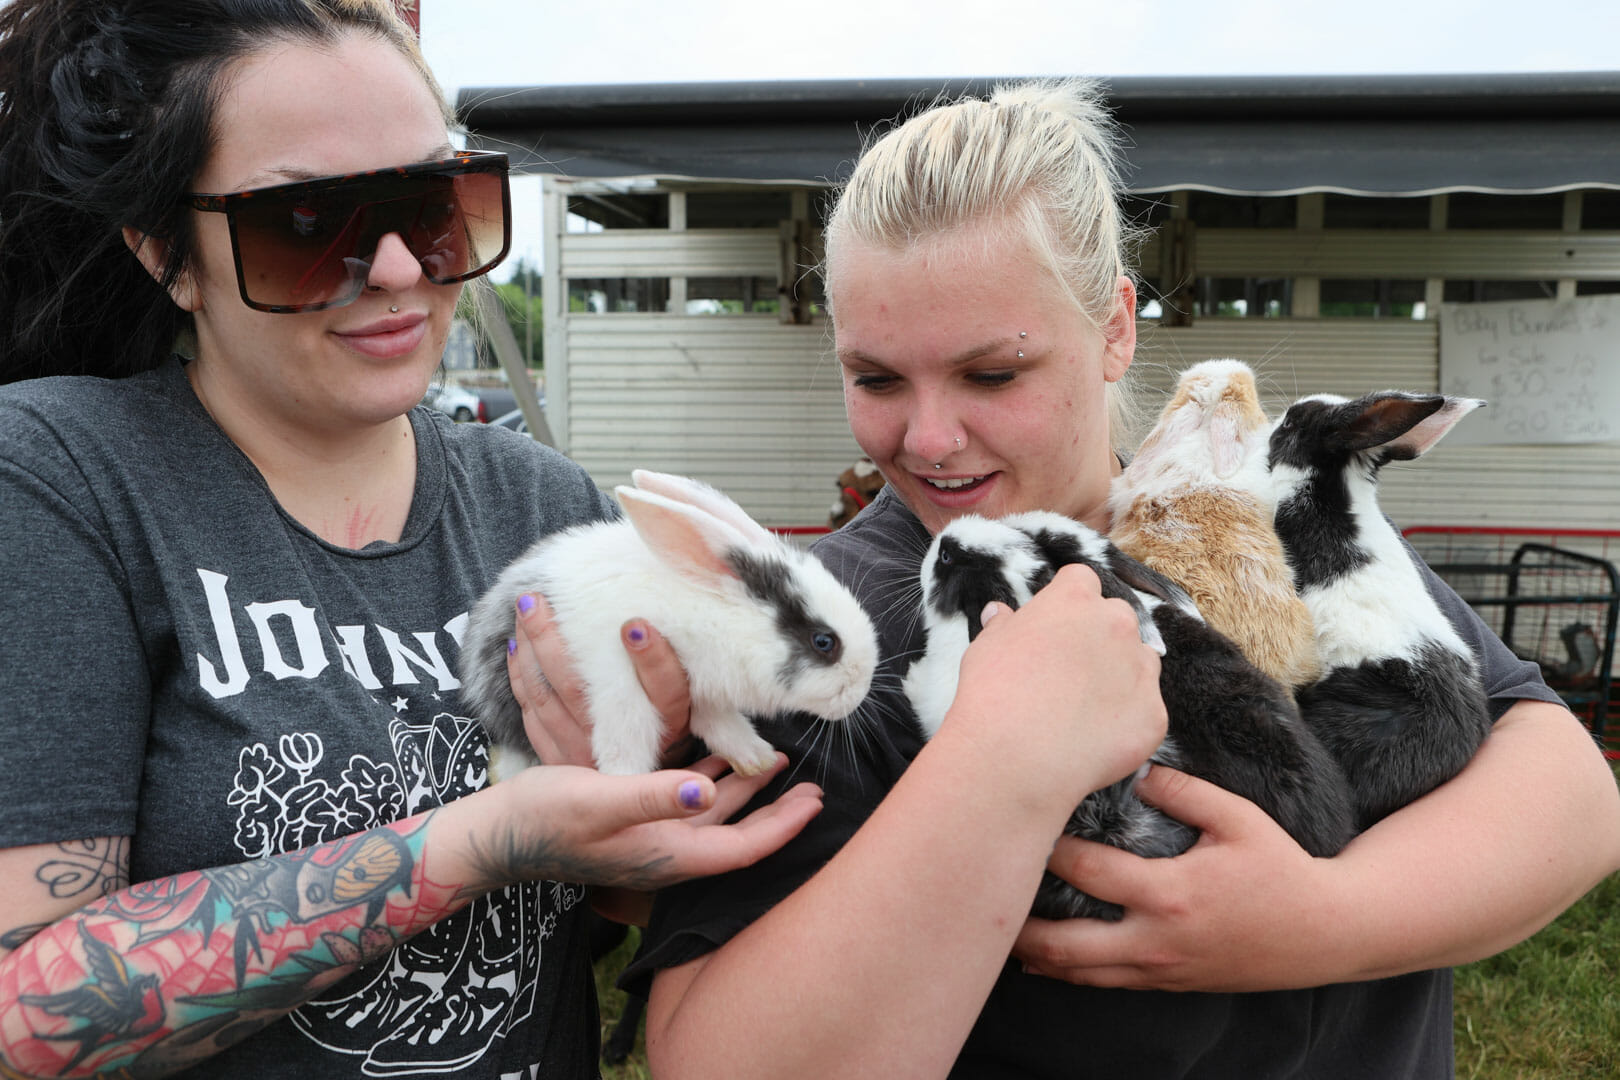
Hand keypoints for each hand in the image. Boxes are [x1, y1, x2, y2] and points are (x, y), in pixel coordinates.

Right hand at [467, 753, 823, 892]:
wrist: (495, 833)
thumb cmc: (545, 817)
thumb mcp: (601, 799)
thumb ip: (655, 796)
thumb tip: (709, 790)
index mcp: (667, 855)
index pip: (744, 849)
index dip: (783, 827)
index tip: (817, 802)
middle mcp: (665, 853)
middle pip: (736, 835)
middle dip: (774, 810)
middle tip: (810, 784)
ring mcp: (649, 839)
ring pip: (712, 817)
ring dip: (741, 790)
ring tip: (773, 761)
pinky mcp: (632, 822)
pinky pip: (685, 804)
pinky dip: (708, 782)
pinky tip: (712, 757)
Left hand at [508, 592, 693, 767]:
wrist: (642, 787)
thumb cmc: (668, 726)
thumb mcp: (690, 701)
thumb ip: (677, 667)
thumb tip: (656, 614)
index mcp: (668, 725)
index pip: (665, 690)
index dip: (653, 659)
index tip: (635, 624)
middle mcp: (622, 742)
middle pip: (579, 688)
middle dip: (551, 639)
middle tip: (534, 597)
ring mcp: (584, 754)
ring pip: (546, 698)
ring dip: (529, 650)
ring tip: (523, 608)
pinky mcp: (560, 760)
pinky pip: (532, 715)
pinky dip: (521, 678)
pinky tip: (516, 647)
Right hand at [947, 564, 1167, 806]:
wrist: (1017, 756)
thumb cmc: (993, 694)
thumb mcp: (985, 648)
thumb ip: (1002, 626)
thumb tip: (1000, 614)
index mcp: (1074, 600)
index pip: (1082, 581)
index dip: (1068, 601)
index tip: (1055, 624)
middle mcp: (1116, 625)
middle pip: (1117, 617)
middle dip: (1099, 635)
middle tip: (1070, 668)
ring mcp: (1141, 669)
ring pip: (1140, 661)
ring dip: (1121, 674)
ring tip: (1085, 706)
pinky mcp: (1154, 714)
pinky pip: (1146, 710)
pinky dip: (1126, 720)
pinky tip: (1095, 738)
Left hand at [1011, 765, 1337, 991]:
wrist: (1324, 933)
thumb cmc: (1280, 869)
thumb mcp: (1239, 818)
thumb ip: (1183, 792)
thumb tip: (1134, 772)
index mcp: (1170, 894)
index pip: (1088, 871)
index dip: (1048, 849)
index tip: (1019, 824)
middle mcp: (1156, 940)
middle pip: (1066, 943)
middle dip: (1021, 923)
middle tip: (986, 893)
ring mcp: (1160, 969)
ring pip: (1080, 974)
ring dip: (1036, 955)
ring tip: (998, 929)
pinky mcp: (1168, 983)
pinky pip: (1105, 983)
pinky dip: (1067, 972)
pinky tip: (1040, 959)